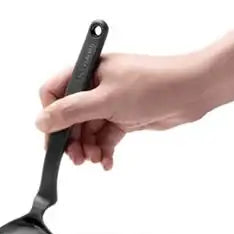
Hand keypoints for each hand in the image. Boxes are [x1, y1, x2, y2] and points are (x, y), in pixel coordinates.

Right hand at [36, 52, 209, 168]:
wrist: (193, 91)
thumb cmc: (154, 85)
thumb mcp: (106, 100)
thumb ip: (71, 111)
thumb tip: (41, 121)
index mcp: (88, 70)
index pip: (54, 92)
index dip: (51, 116)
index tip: (53, 140)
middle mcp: (97, 85)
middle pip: (70, 116)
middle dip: (71, 139)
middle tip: (77, 159)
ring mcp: (111, 102)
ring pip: (88, 130)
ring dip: (88, 148)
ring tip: (94, 160)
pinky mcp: (126, 117)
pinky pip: (106, 137)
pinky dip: (105, 150)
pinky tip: (107, 162)